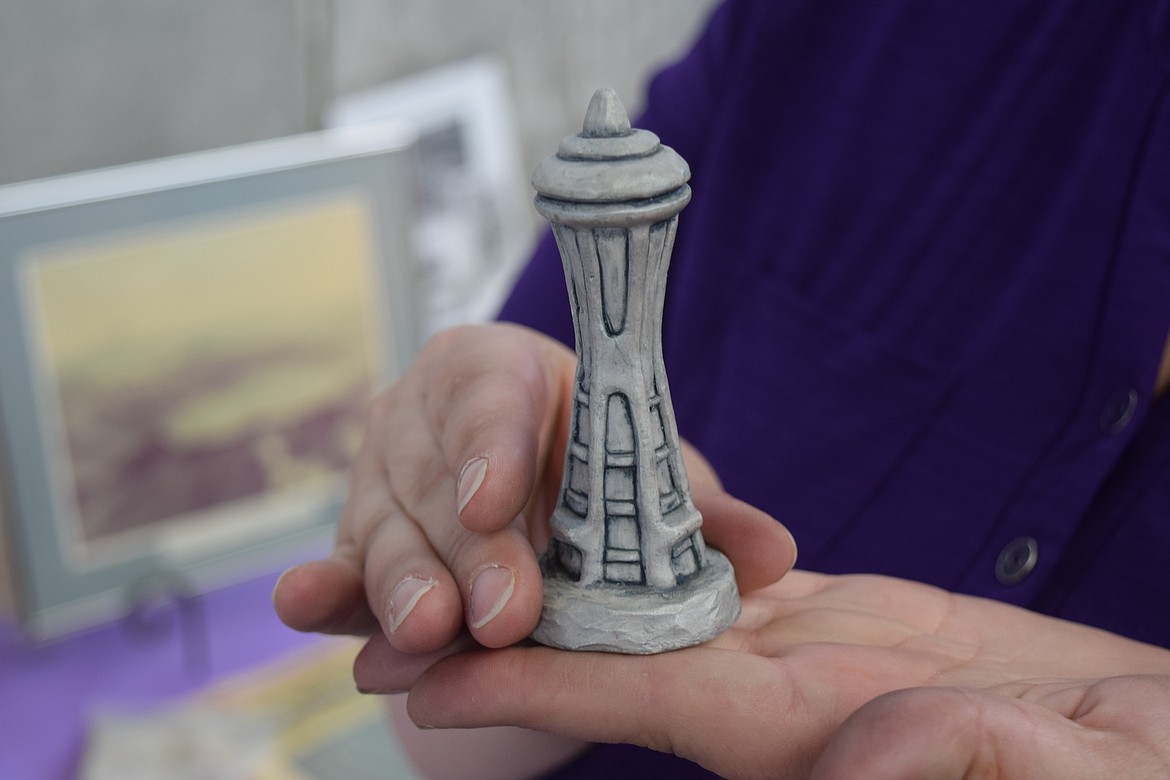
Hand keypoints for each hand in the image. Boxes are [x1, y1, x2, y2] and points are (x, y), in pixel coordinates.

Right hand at [273, 323, 795, 669]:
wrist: (529, 486)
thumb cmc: (589, 463)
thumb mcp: (644, 475)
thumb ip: (700, 511)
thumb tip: (772, 552)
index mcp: (496, 369)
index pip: (488, 396)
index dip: (490, 449)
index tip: (496, 502)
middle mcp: (422, 414)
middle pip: (435, 477)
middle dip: (469, 551)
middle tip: (502, 613)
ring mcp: (379, 477)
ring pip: (384, 528)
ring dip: (404, 585)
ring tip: (431, 635)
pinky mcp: (358, 537)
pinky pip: (340, 565)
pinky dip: (325, 592)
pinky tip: (303, 608)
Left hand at [392, 571, 1169, 778]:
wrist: (1139, 736)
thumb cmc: (1125, 763)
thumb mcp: (1067, 761)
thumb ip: (957, 757)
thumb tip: (856, 758)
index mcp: (801, 729)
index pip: (635, 700)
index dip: (525, 685)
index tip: (416, 673)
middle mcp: (765, 695)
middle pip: (596, 654)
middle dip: (480, 630)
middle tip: (355, 607)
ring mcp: (781, 656)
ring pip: (631, 607)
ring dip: (533, 577)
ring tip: (424, 542)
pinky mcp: (812, 619)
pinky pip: (694, 578)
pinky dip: (626, 548)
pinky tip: (568, 520)